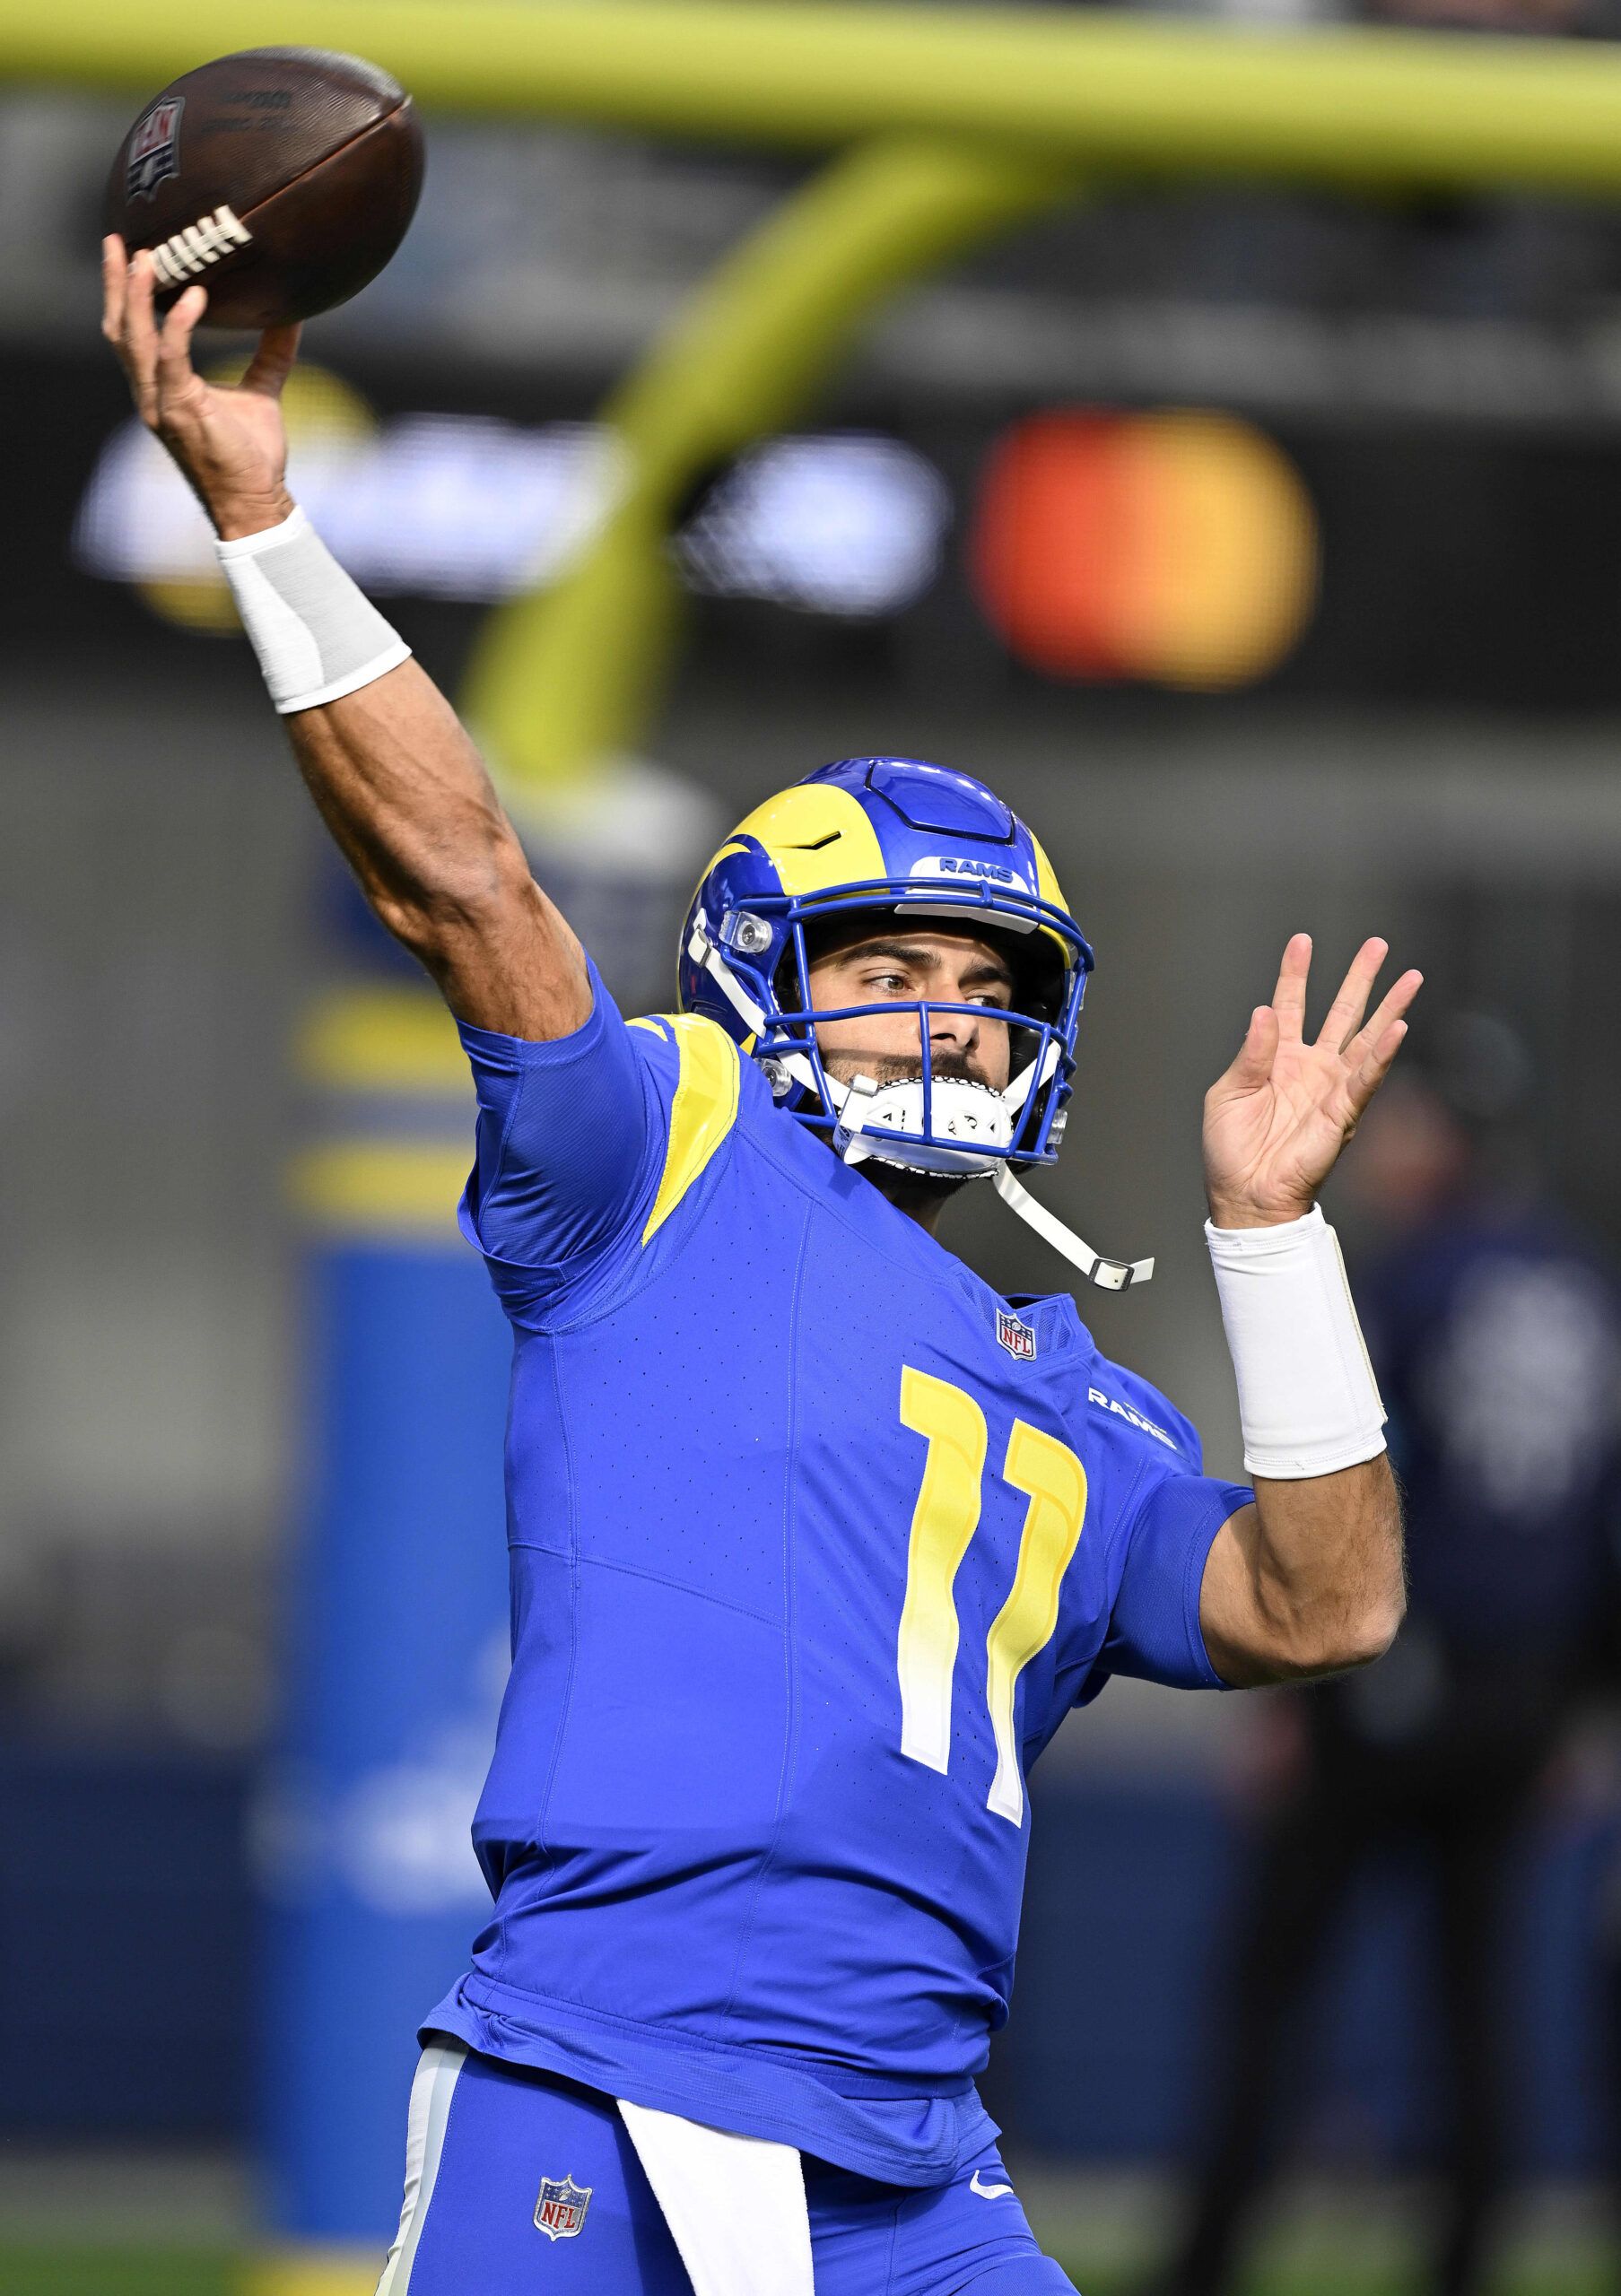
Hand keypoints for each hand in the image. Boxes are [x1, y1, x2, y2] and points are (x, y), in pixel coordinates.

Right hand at [101, 235, 299, 539]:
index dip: (127, 295)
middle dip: (117, 285)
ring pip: (134, 340)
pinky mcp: (179, 410)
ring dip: (135, 297)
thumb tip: (292, 313)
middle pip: (119, 329)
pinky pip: (171, 359)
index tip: (131, 255)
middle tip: (119, 241)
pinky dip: (180, 325)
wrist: (254, 500)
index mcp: (161, 386)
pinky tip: (193, 297)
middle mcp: (150, 392)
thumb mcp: (261, 391)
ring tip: (145, 257)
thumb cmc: (253, 455)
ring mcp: (159, 402)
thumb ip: (271, 353)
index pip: (133, 333)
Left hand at [1203, 934, 1421, 1228]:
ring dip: (1388, 1008)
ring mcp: (1329, 1087)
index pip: (1289, 1004)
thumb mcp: (1228, 1092)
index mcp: (1277, 1058)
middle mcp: (1309, 1067)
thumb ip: (1252, 1053)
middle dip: (1359, 978)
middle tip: (1377, 945)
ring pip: (1364, 1038)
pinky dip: (1381, 1054)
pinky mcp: (1342, 1112)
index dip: (1295, 973)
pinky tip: (1396, 1028)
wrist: (1245, 1194)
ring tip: (1409, 977)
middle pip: (1340, 1012)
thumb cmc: (1232, 1150)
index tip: (1302, 941)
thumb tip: (1264, 1011)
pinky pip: (1365, 1078)